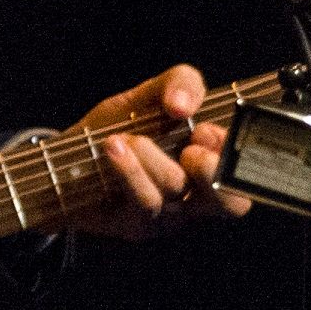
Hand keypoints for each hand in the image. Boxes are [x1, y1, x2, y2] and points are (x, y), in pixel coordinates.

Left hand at [62, 64, 250, 239]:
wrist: (61, 160)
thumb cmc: (117, 128)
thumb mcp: (149, 97)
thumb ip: (179, 83)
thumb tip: (184, 103)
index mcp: (211, 163)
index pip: (249, 170)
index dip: (236, 153)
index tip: (204, 129)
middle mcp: (197, 196)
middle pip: (233, 204)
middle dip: (215, 171)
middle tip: (190, 148)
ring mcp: (169, 216)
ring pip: (178, 191)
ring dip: (153, 159)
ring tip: (126, 139)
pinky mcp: (138, 226)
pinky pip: (145, 203)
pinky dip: (130, 171)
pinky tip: (113, 149)